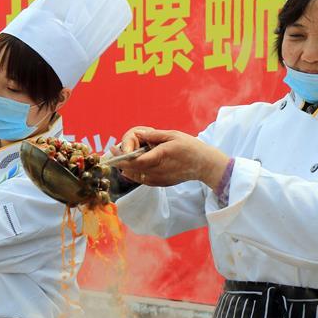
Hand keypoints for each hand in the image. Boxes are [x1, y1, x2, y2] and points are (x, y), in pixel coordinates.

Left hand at [115, 127, 229, 187]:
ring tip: (123, 156)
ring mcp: (158, 179)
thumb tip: (138, 134)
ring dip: (126, 167)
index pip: (135, 161)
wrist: (204, 165)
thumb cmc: (190, 147)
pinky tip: (133, 164)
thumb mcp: (173, 135)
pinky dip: (134, 172)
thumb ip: (154, 136)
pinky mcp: (160, 183)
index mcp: (160, 157)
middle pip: (131, 169)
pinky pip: (142, 179)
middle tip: (115, 151)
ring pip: (135, 176)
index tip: (113, 149)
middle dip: (121, 160)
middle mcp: (157, 171)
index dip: (121, 157)